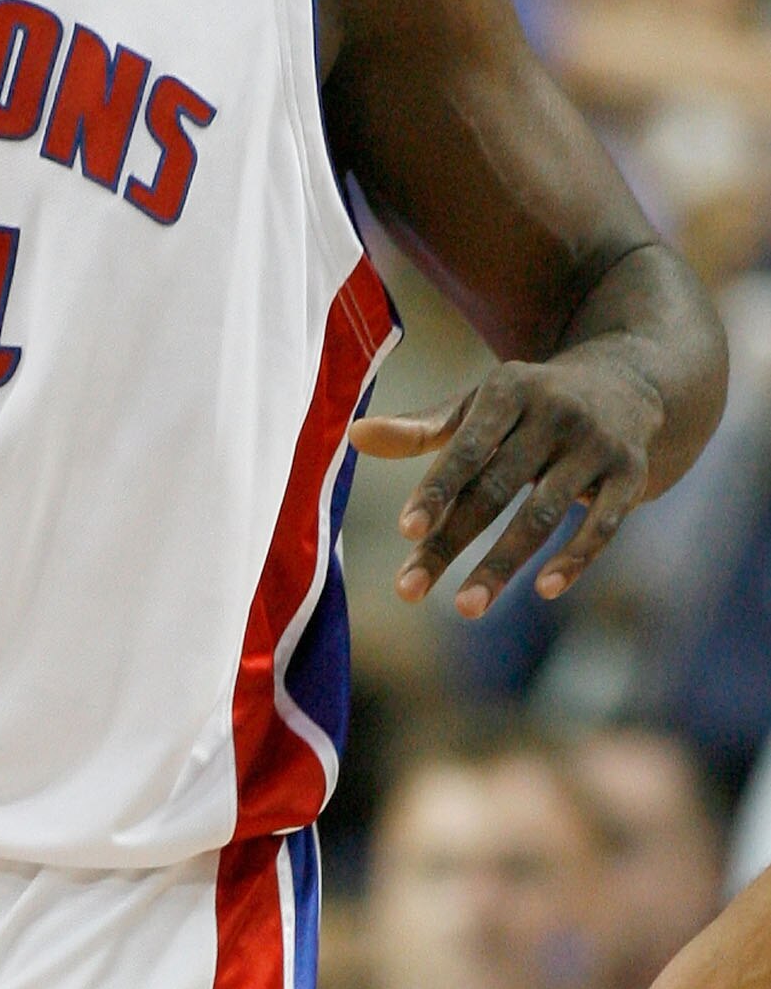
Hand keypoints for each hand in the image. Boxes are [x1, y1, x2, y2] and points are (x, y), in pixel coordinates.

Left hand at [349, 341, 661, 617]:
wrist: (632, 381)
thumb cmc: (531, 403)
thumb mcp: (480, 404)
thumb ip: (422, 428)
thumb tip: (355, 435)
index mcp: (510, 389)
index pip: (467, 447)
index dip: (437, 489)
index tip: (406, 532)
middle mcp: (556, 412)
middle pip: (496, 488)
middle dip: (451, 541)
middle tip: (408, 589)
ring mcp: (597, 444)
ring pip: (545, 514)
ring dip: (503, 564)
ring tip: (467, 608)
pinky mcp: (632, 473)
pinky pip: (603, 524)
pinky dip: (575, 558)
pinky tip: (544, 590)